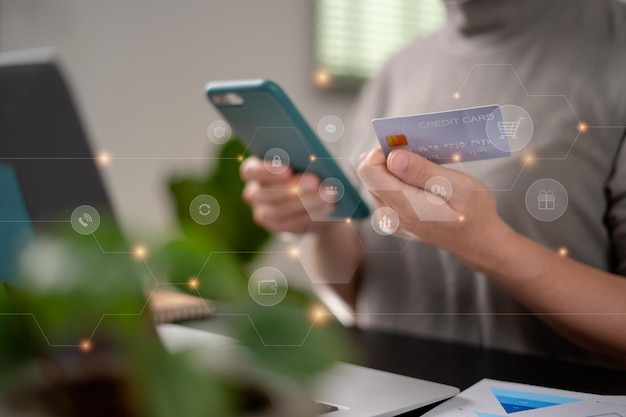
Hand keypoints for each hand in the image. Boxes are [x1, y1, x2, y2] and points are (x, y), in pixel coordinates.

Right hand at [240, 156, 334, 233]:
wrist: (313, 201)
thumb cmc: (306, 171)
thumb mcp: (303, 162)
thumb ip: (302, 158)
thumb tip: (313, 160)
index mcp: (254, 170)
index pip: (250, 170)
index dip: (267, 170)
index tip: (288, 170)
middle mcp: (253, 192)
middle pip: (266, 192)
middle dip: (292, 187)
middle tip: (314, 181)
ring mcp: (263, 212)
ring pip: (278, 210)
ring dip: (305, 202)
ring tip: (328, 194)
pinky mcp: (276, 227)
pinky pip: (291, 224)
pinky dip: (310, 215)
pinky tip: (327, 207)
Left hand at [357, 148, 511, 265]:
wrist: (478, 242)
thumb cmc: (473, 212)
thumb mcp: (457, 186)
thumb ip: (422, 172)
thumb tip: (393, 157)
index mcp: (403, 206)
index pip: (367, 169)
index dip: (382, 151)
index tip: (406, 148)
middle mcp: (390, 215)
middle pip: (369, 174)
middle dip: (390, 158)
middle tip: (418, 155)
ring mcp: (390, 220)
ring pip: (376, 182)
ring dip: (395, 170)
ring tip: (424, 170)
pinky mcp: (393, 221)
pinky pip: (385, 193)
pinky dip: (399, 182)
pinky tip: (421, 183)